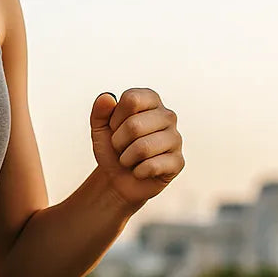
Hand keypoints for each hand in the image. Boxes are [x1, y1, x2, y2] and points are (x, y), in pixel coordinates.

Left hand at [90, 89, 183, 207]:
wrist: (118, 179)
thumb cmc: (112, 149)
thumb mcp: (99, 129)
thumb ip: (99, 111)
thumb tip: (106, 97)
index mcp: (151, 101)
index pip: (131, 99)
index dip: (115, 118)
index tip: (115, 128)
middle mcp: (167, 116)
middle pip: (134, 125)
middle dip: (118, 143)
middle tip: (121, 148)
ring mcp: (176, 138)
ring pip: (142, 148)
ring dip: (126, 159)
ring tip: (130, 159)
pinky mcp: (178, 162)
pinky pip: (151, 166)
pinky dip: (137, 172)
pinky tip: (141, 171)